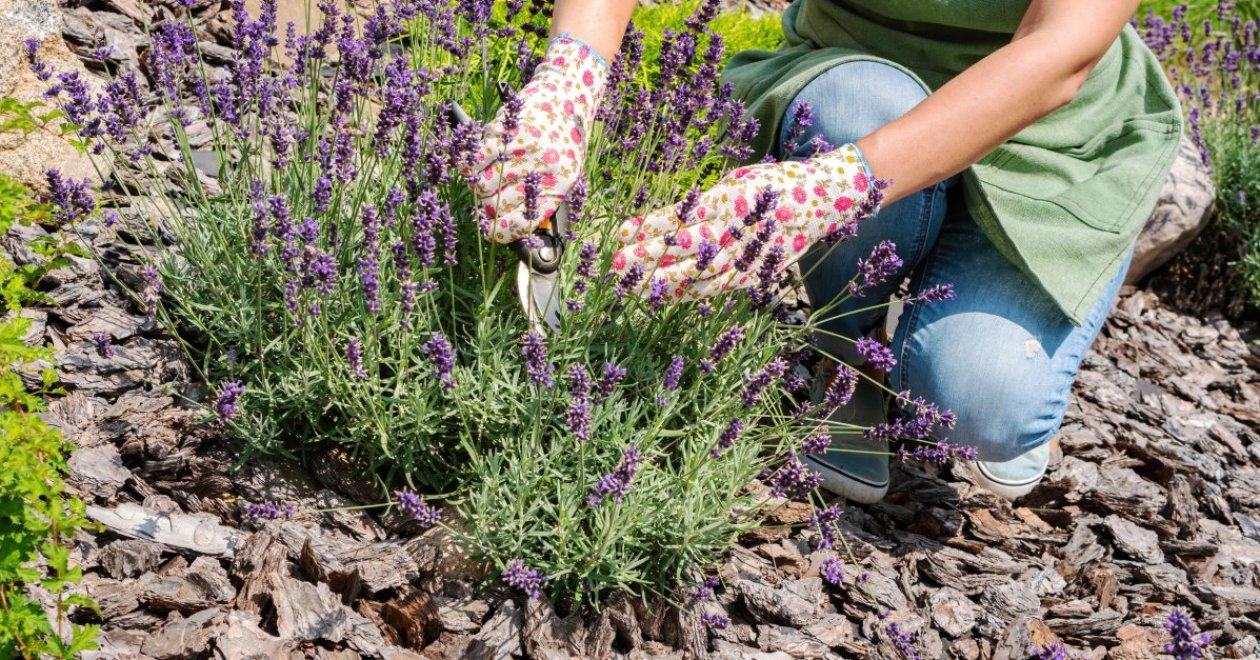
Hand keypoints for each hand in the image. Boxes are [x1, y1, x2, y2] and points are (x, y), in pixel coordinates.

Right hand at [462, 35, 607, 243]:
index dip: (501, 232)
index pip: (522, 223)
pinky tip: (474, 165)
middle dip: (486, 208)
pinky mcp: (507, 130)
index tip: (492, 231)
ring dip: (477, 188)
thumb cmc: (565, 139)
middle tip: (486, 202)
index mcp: (559, 186)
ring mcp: (523, 149)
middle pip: (496, 206)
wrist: (568, 94)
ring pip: (482, 185)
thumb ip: (543, 200)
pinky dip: (470, 166)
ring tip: (483, 181)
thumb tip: (512, 227)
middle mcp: (542, 169)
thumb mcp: (566, 174)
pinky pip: (476, 160)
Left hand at [611, 143, 877, 301]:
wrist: (823, 201)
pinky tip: (663, 297)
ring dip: (661, 281)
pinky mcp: (753, 273)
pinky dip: (688, 293)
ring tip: (631, 288)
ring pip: (696, 273)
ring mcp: (745, 255)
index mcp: (728, 200)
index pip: (680, 215)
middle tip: (615, 264)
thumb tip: (661, 221)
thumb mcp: (735, 182)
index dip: (648, 226)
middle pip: (682, 246)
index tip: (620, 232)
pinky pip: (714, 287)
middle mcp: (735, 229)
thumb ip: (702, 203)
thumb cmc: (773, 185)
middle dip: (646, 257)